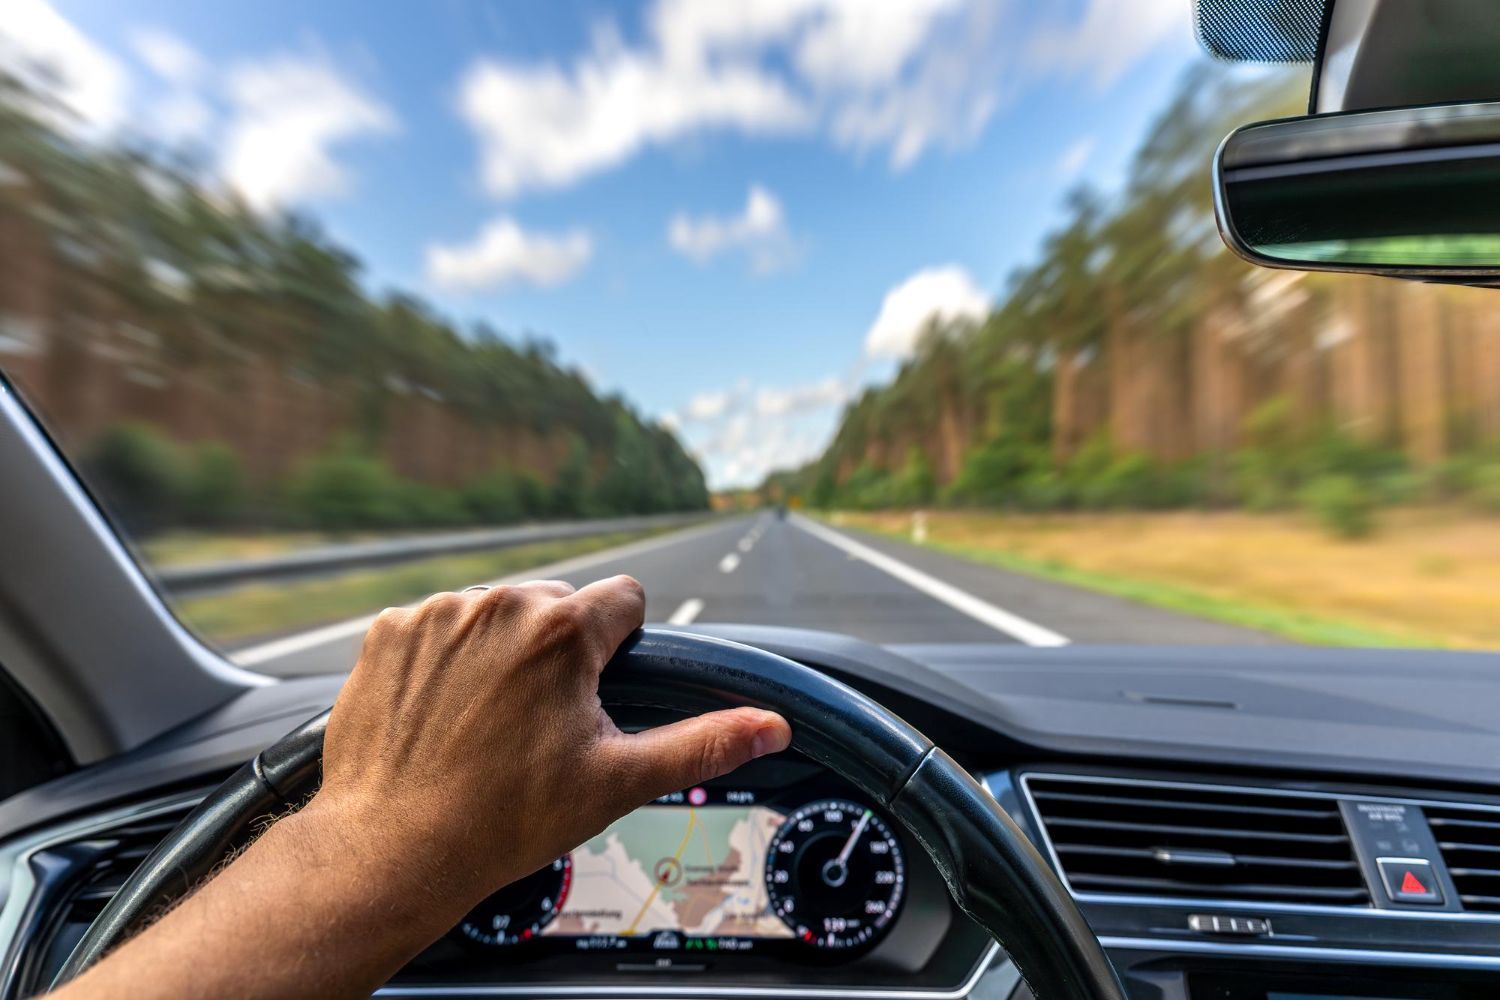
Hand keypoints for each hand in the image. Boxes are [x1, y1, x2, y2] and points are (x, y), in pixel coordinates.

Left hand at [302, 576, 791, 920]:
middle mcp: (497, 605)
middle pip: (558, 604)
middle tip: (542, 721)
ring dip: (502, 650)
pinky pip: (438, 625)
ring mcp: (435, 615)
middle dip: (561, 649)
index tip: (599, 689)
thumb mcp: (616, 782)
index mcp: (561, 631)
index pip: (624, 598)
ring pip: (496, 613)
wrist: (391, 849)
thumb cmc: (501, 820)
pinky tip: (444, 712)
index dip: (622, 645)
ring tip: (488, 721)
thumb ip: (701, 744)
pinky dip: (446, 658)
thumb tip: (769, 726)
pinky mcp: (389, 631)